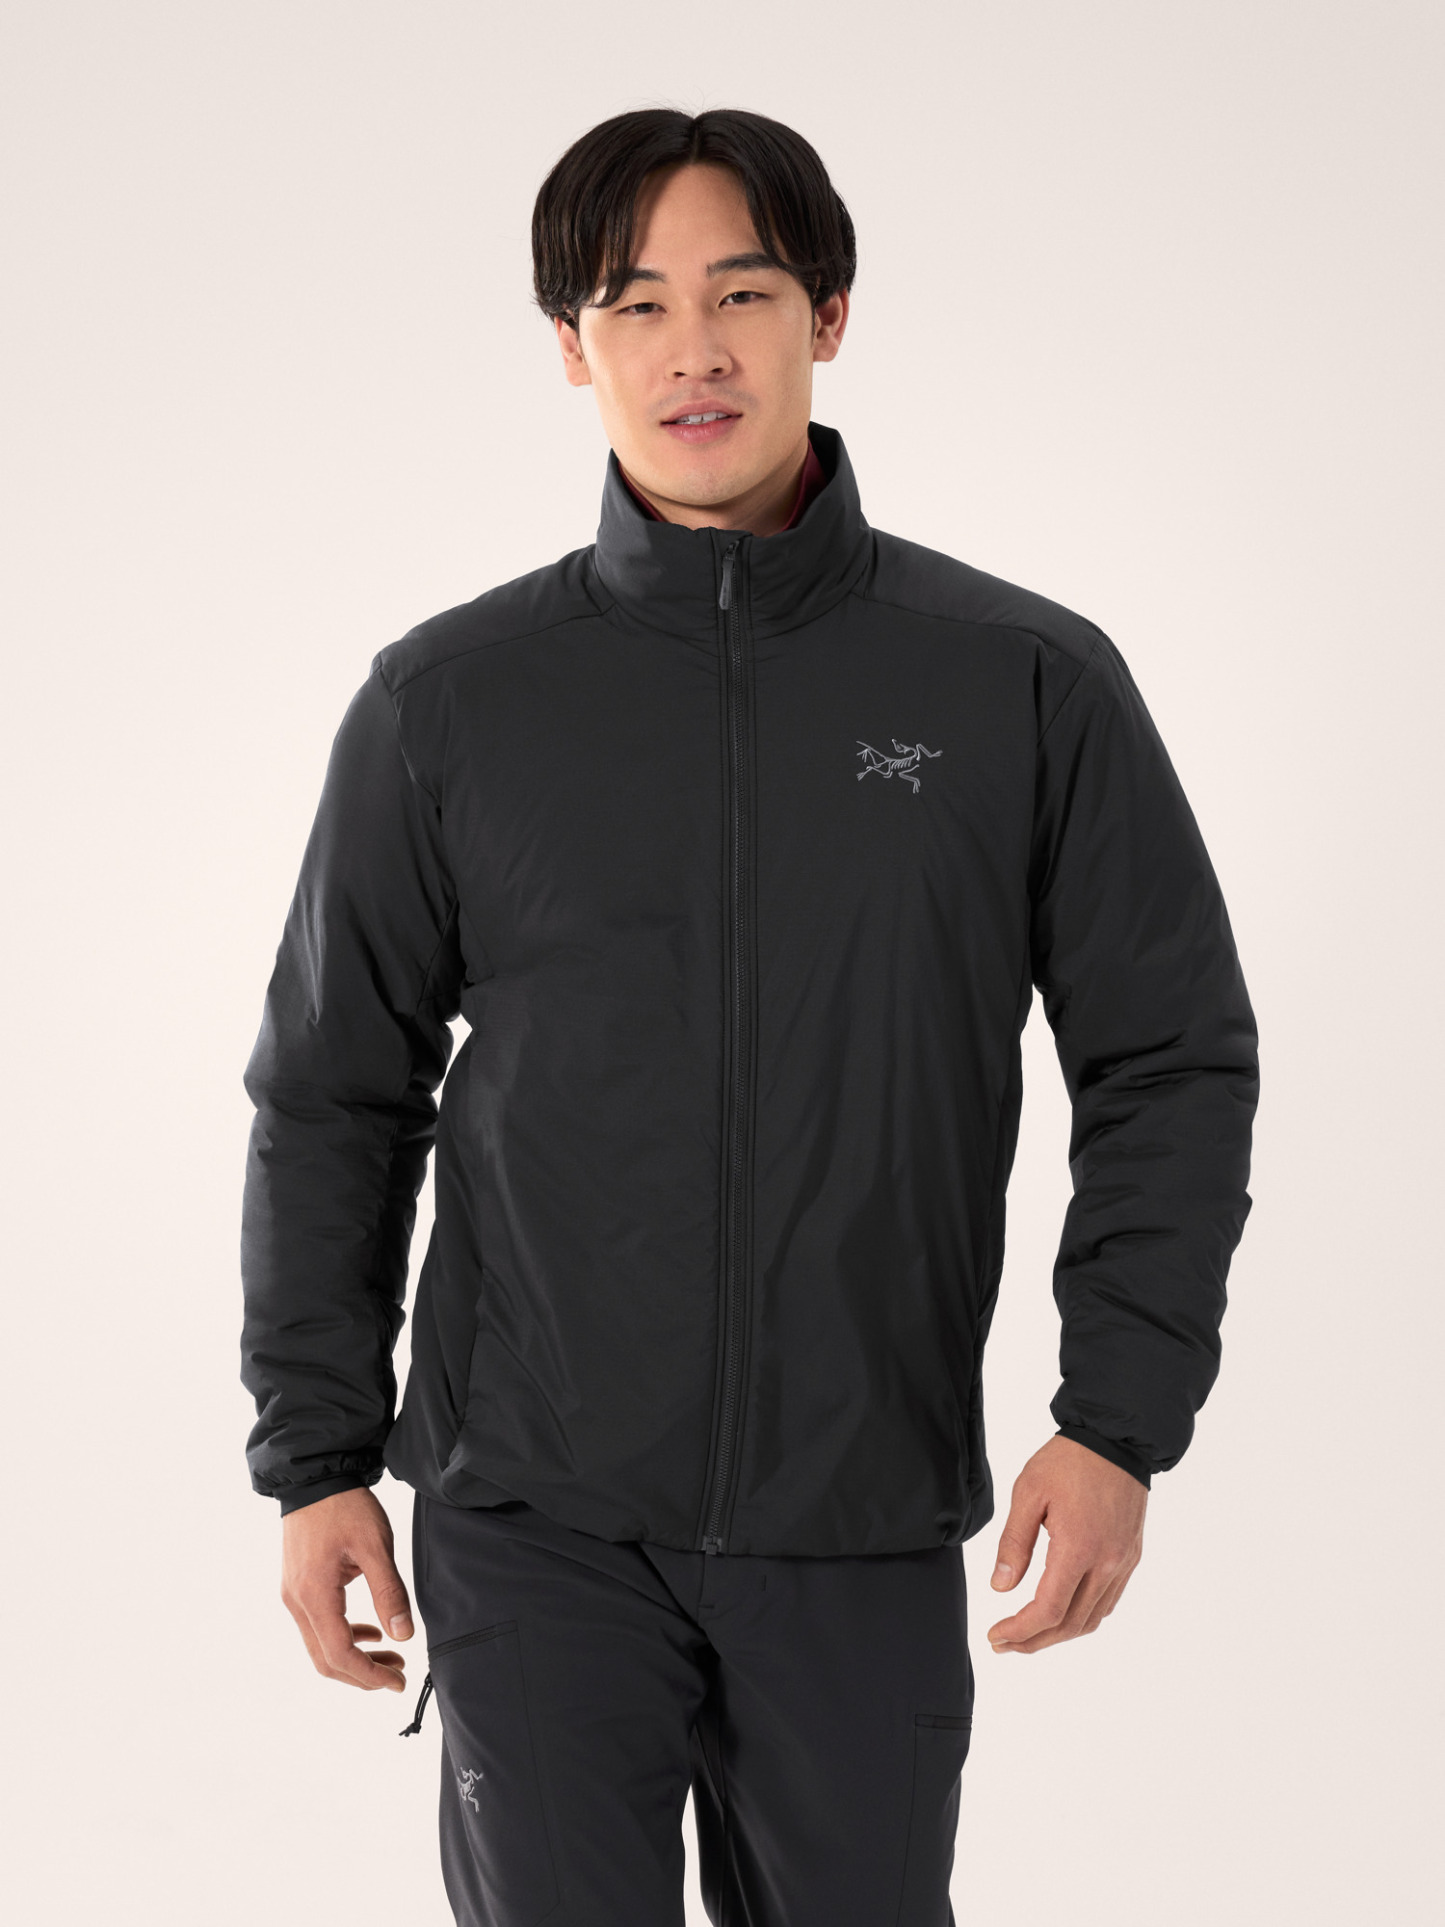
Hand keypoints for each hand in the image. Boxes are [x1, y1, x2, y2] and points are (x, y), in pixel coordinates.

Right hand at [280, 1487, 413, 1691]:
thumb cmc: (344, 1506)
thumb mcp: (375, 1545)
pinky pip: (317, 1626)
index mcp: (314, 1594)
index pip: (339, 1654)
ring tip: (390, 1654)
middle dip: (362, 1674)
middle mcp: (297, 1602)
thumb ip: (389, 1592)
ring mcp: (293, 1595)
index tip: (397, 1682)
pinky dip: (343, 1637)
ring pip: (319, 1646)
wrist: (315, 1478)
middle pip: (325, 1659)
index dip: (369, 1675)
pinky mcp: (297, 1586)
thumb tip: (403, 1635)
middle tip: (397, 1674)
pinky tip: (370, 1630)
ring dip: (354, 1657)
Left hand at [986, 1435, 1146, 1654]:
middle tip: (1004, 1643)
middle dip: (1034, 1641)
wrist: (1117, 1439)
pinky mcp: (1129, 1556)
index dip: (1020, 1631)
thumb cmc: (1069, 1460)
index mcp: (1079, 1548)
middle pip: (1070, 1624)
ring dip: (1058, 1634)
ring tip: (1028, 1633)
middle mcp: (1107, 1563)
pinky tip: (1061, 1612)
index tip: (995, 1636)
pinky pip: (1107, 1601)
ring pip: (1092, 1619)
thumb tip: (1001, 1588)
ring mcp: (1122, 1562)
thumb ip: (1014, 1543)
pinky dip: (1082, 1616)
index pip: (1048, 1610)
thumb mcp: (1029, 1492)